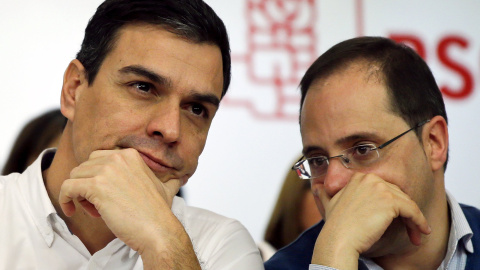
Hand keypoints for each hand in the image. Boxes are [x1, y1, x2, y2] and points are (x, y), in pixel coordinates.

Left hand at [58, 149, 199, 268]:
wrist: (157, 229)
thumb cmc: (159, 213)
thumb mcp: (167, 189)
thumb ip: (170, 180)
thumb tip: (181, 179)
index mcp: (130, 155)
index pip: (99, 158)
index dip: (98, 177)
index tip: (104, 195)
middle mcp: (118, 158)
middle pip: (85, 166)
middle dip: (86, 184)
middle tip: (97, 204)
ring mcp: (107, 170)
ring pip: (74, 176)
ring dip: (78, 194)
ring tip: (93, 210)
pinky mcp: (96, 186)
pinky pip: (67, 187)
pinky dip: (65, 200)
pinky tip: (73, 211)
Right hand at [311, 173, 430, 268]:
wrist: (338, 240)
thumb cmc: (334, 227)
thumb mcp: (329, 205)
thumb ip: (325, 195)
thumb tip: (317, 188)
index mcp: (359, 177)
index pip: (385, 189)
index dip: (394, 205)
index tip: (399, 220)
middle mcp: (370, 178)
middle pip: (398, 195)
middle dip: (406, 213)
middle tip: (412, 229)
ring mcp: (380, 188)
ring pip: (407, 203)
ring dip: (415, 220)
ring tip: (418, 234)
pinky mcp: (390, 201)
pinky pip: (412, 211)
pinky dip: (420, 222)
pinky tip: (421, 232)